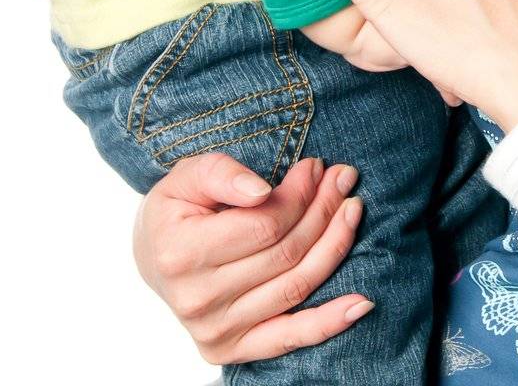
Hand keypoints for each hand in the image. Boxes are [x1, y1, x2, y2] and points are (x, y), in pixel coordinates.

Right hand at [133, 152, 367, 364]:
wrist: (154, 256)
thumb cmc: (177, 210)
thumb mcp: (186, 176)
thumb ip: (222, 174)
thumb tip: (262, 191)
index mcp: (182, 254)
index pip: (265, 225)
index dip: (300, 194)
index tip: (318, 166)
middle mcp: (198, 300)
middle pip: (286, 253)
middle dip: (324, 210)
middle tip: (344, 178)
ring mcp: (215, 331)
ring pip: (297, 286)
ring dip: (335, 245)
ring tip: (353, 209)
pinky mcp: (231, 350)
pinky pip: (290, 338)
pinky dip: (329, 322)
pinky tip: (362, 303)